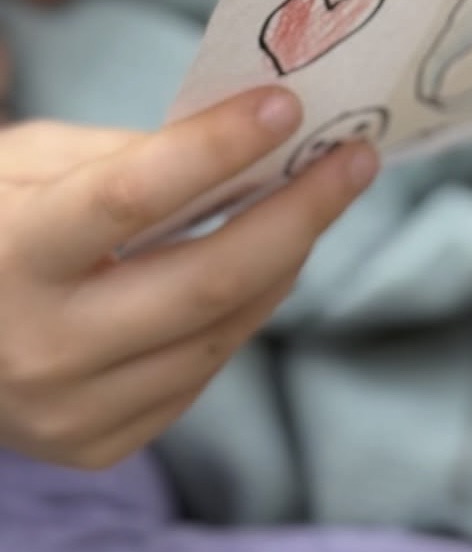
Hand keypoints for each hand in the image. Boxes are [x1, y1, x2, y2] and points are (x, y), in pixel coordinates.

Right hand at [0, 90, 376, 469]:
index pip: (130, 199)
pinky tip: (264, 263)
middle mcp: (39, 346)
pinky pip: (201, 372)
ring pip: (222, 332)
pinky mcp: (97, 446)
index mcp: (6, 256)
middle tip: (356, 161)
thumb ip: (127, 154)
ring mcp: (68, 410)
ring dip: (285, 260)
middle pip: (209, 281)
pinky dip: (243, 311)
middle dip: (299, 214)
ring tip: (317, 200)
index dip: (215, 148)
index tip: (286, 106)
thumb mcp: (23, 164)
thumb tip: (249, 144)